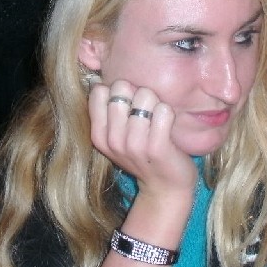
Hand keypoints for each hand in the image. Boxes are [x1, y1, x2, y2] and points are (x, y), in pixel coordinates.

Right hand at [87, 81, 195, 202]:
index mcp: (98, 135)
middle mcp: (112, 140)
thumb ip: (108, 110)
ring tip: (157, 121)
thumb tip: (101, 77)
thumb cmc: (143, 154)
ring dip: (156, 103)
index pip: (99, 91)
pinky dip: (169, 113)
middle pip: (121, 88)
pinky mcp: (157, 148)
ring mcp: (134, 145)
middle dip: (137, 93)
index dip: (117, 91)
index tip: (128, 106)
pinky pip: (164, 110)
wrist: (165, 188)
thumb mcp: (116, 136)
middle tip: (146, 112)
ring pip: (145, 96)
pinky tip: (168, 127)